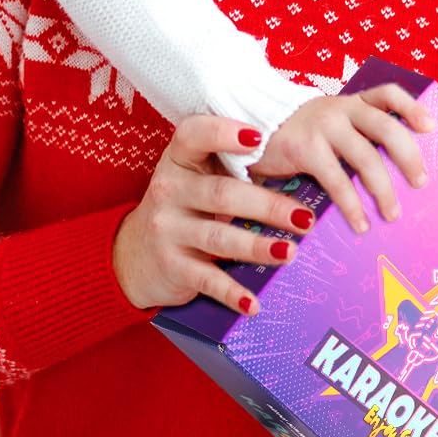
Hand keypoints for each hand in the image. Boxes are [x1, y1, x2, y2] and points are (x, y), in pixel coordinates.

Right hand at [112, 115, 321, 316]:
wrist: (133, 254)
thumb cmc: (182, 207)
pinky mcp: (171, 266)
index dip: (224, 133)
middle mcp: (169, 190)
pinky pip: (206, 279)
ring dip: (257, 246)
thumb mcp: (194, 179)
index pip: (193, 135)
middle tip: (304, 218)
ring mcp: (167, 229)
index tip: (258, 137)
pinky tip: (254, 304)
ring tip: (289, 253)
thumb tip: (298, 167)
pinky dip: (231, 293)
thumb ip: (230, 168)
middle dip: (267, 206)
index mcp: (178, 160)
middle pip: (222, 193)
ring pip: (218, 237)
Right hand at [246, 83, 435, 235]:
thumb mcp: (328, 126)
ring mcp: (322, 126)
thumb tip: (391, 175)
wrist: (248, 126)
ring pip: (366, 156)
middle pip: (385, 127)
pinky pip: (337, 178)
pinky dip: (352, 204)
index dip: (412, 108)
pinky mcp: (304, 147)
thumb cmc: (296, 134)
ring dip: (384, 189)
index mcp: (350, 102)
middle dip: (408, 156)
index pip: (387, 94)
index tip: (432, 127)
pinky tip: (360, 223)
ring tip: (392, 214)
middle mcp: (340, 109)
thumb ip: (354, 139)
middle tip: (420, 183)